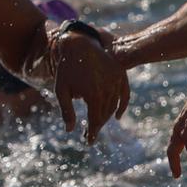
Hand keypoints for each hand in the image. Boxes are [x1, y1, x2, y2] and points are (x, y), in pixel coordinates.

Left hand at [50, 27, 130, 142]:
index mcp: (93, 95)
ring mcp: (116, 81)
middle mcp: (108, 89)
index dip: (92, 133)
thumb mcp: (61, 90)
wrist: (78, 44)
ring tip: (97, 124)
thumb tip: (70, 130)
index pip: (95, 120)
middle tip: (90, 134)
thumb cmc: (66, 68)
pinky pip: (125, 95)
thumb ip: (66, 111)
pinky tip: (117, 117)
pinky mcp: (120, 74)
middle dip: (97, 126)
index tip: (89, 142)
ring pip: (114, 106)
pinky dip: (122, 106)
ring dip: (107, 117)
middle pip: (105, 115)